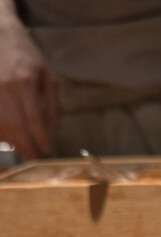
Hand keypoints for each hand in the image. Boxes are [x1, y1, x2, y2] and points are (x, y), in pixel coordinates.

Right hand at [0, 24, 58, 158]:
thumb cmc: (25, 53)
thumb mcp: (47, 73)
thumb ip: (53, 101)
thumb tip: (54, 126)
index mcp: (25, 82)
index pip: (33, 120)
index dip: (40, 139)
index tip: (46, 151)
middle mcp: (5, 87)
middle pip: (14, 127)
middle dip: (25, 146)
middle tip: (33, 157)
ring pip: (0, 125)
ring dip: (10, 142)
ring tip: (21, 150)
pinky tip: (6, 138)